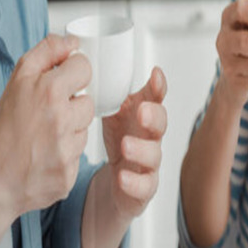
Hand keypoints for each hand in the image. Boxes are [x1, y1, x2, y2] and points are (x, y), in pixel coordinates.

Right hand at [0, 34, 94, 227]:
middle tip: (49, 113)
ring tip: (47, 134)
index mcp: (48, 91)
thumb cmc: (6, 128)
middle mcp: (60, 119)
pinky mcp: (69, 172)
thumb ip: (47, 52)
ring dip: (71, 129)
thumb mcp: (18, 79)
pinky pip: (80, 153)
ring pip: (86, 127)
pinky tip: (48, 153)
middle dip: (72, 104)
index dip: (72, 73)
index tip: (62, 82)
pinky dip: (67, 152)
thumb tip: (72, 42)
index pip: (84, 66)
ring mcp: (66, 148)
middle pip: (89, 100)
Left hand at [101, 67, 167, 220]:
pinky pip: (144, 186)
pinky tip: (122, 177)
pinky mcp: (143, 187)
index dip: (158, 86)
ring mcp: (149, 162)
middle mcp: (150, 136)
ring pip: (154, 155)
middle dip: (154, 116)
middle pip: (161, 124)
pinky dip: (134, 182)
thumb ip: (107, 90)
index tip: (155, 75)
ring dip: (141, 149)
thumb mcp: (114, 110)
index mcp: (142, 114)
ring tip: (125, 145)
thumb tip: (85, 61)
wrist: (118, 179)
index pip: (155, 97)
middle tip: (141, 111)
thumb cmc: (119, 137)